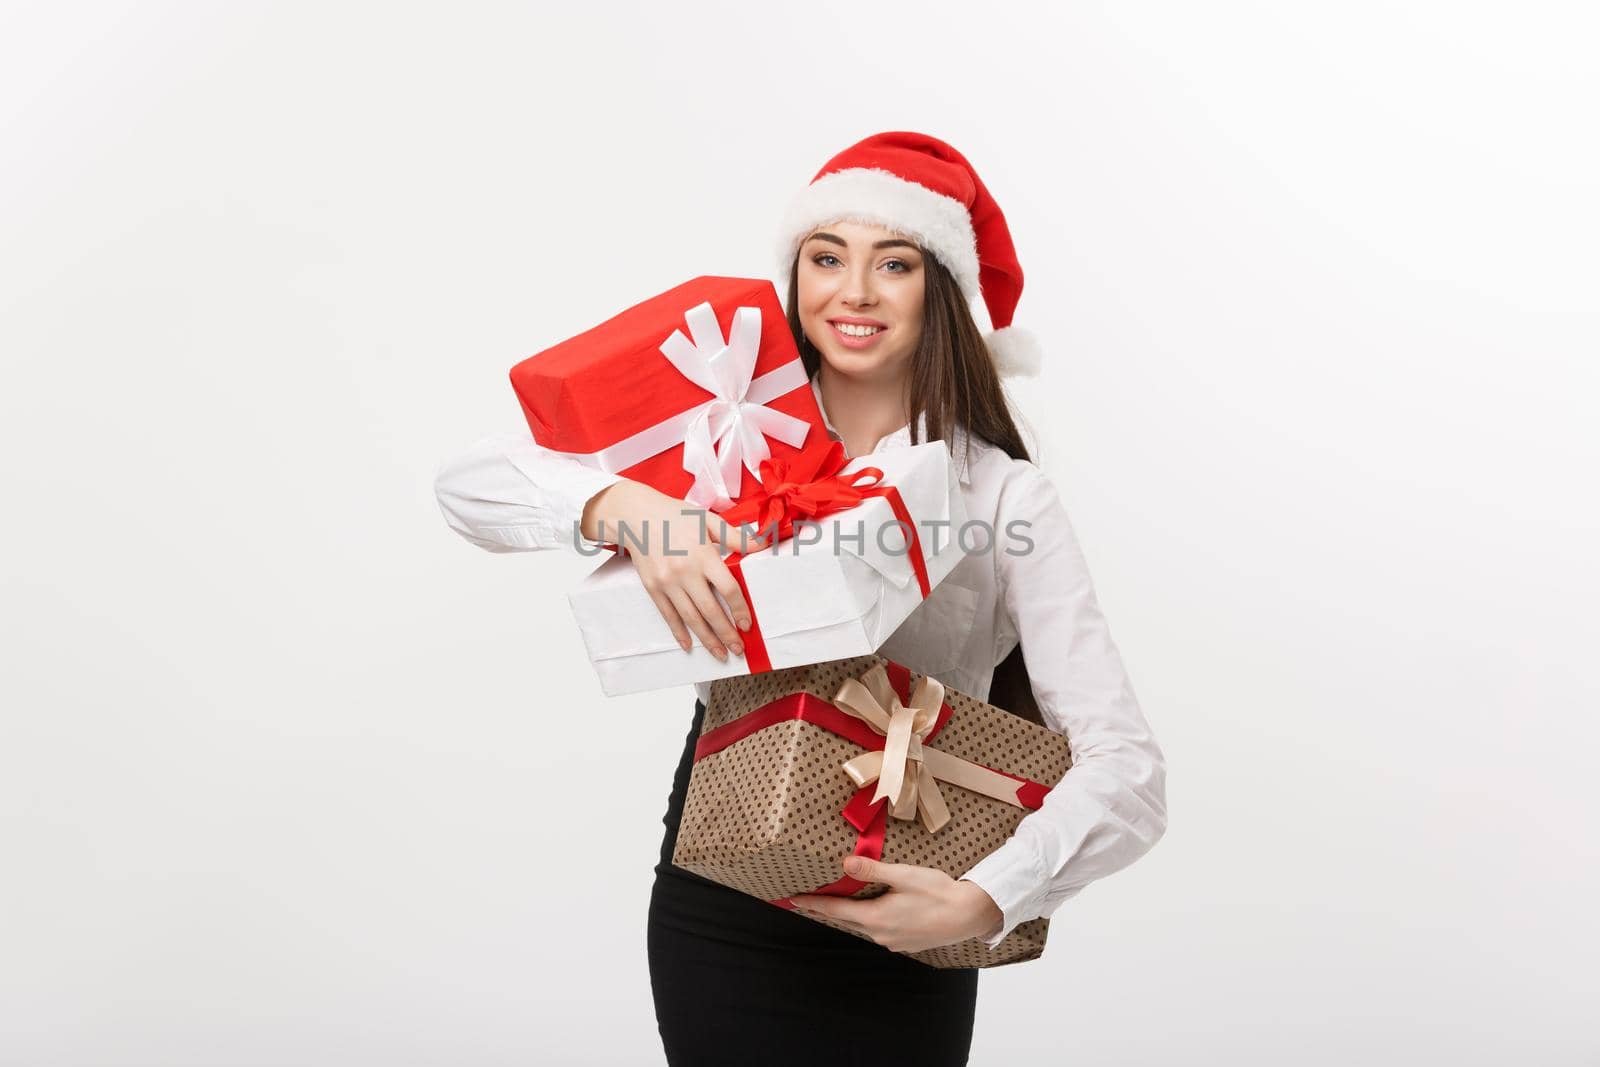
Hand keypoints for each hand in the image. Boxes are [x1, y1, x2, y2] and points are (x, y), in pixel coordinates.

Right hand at [580, 480, 770, 661]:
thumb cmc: (675, 516)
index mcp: (703, 554)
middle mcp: (685, 571)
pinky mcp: (653, 588)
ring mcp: (667, 582)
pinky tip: (689, 645)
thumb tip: (762, 545)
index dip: (740, 609)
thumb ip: (735, 536)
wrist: (636, 516)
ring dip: (707, 639)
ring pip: (690, 618)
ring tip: (720, 654)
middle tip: (739, 649)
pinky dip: (679, 632)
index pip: (728, 588)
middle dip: (726, 633)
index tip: (747, 624)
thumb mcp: (708, 520)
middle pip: (710, 610)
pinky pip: (668, 615)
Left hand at [787, 856, 1004, 952]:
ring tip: (838, 901)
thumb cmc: (938, 892)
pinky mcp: (906, 942)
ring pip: (863, 925)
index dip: (812, 903)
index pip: (834, 910)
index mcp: (875, 917)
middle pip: (846, 919)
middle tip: (808, 900)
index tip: (792, 900)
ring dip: (850, 913)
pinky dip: (870, 918)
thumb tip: (845, 863)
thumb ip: (873, 871)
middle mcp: (879, 934)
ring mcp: (893, 941)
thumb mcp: (903, 875)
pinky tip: (874, 909)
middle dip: (827, 908)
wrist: (969, 915)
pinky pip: (879, 930)